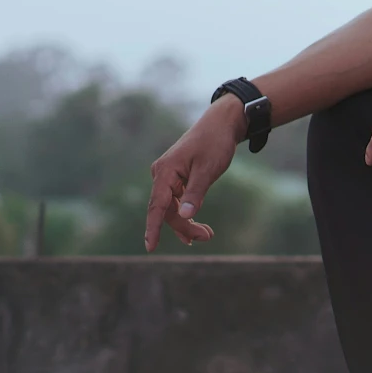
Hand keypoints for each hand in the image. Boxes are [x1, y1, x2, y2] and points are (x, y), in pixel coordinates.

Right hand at [144, 98, 241, 249]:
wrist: (221, 125)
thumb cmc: (215, 144)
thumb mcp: (208, 170)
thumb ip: (196, 193)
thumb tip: (184, 216)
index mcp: (165, 171)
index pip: (156, 206)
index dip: (153, 228)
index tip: (150, 247)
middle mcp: (161, 174)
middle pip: (166, 210)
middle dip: (184, 226)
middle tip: (207, 237)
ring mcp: (168, 176)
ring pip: (172, 207)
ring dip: (186, 223)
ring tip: (206, 236)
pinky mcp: (176, 178)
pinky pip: (176, 200)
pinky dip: (186, 213)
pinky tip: (194, 227)